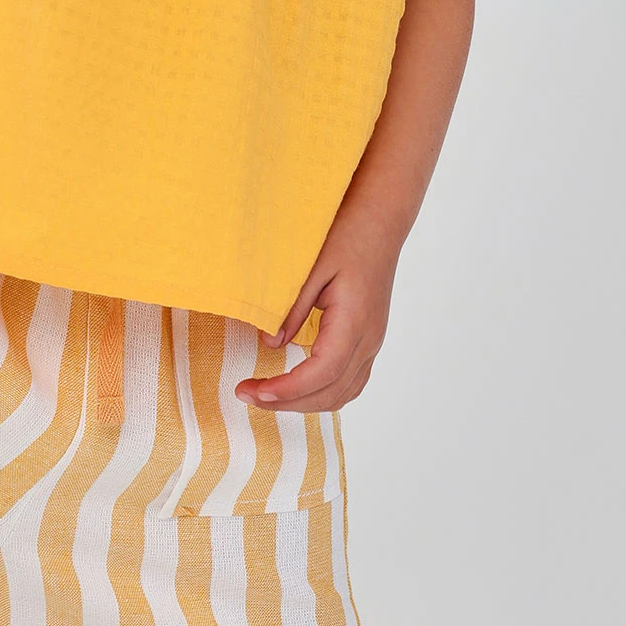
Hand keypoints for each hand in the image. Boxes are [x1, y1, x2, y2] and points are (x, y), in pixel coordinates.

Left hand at [235, 208, 399, 412]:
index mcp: (355, 321)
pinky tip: (296, 387)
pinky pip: (349, 382)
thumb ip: (291, 308)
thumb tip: (269, 344)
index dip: (287, 389)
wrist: (380, 222)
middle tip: (246, 393)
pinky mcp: (369, 340)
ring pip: (343, 393)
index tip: (253, 391)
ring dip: (304, 403)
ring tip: (266, 394)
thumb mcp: (311, 267)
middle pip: (331, 392)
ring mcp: (373, 342)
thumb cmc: (346, 236)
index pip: (322, 373)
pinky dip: (321, 393)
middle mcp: (369, 339)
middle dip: (287, 402)